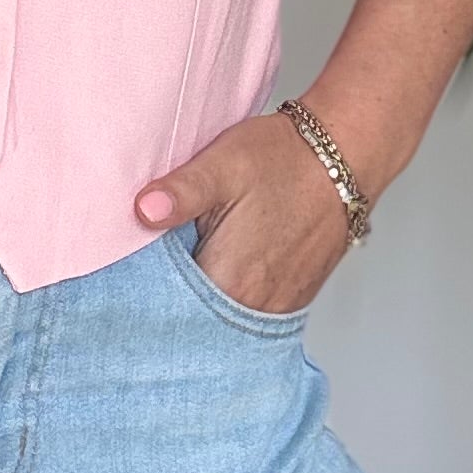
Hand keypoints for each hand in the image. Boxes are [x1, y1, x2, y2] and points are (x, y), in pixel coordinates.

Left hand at [133, 110, 354, 317]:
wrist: (345, 153)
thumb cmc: (283, 156)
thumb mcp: (221, 164)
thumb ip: (180, 192)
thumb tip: (143, 210)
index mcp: (229, 279)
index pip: (170, 309)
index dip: (146, 296)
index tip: (127, 284)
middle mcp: (256, 304)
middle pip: (196, 319)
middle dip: (172, 303)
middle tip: (155, 275)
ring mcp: (280, 304)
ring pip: (224, 318)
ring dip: (203, 304)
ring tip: (189, 273)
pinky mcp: (294, 296)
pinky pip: (250, 311)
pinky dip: (231, 299)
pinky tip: (221, 274)